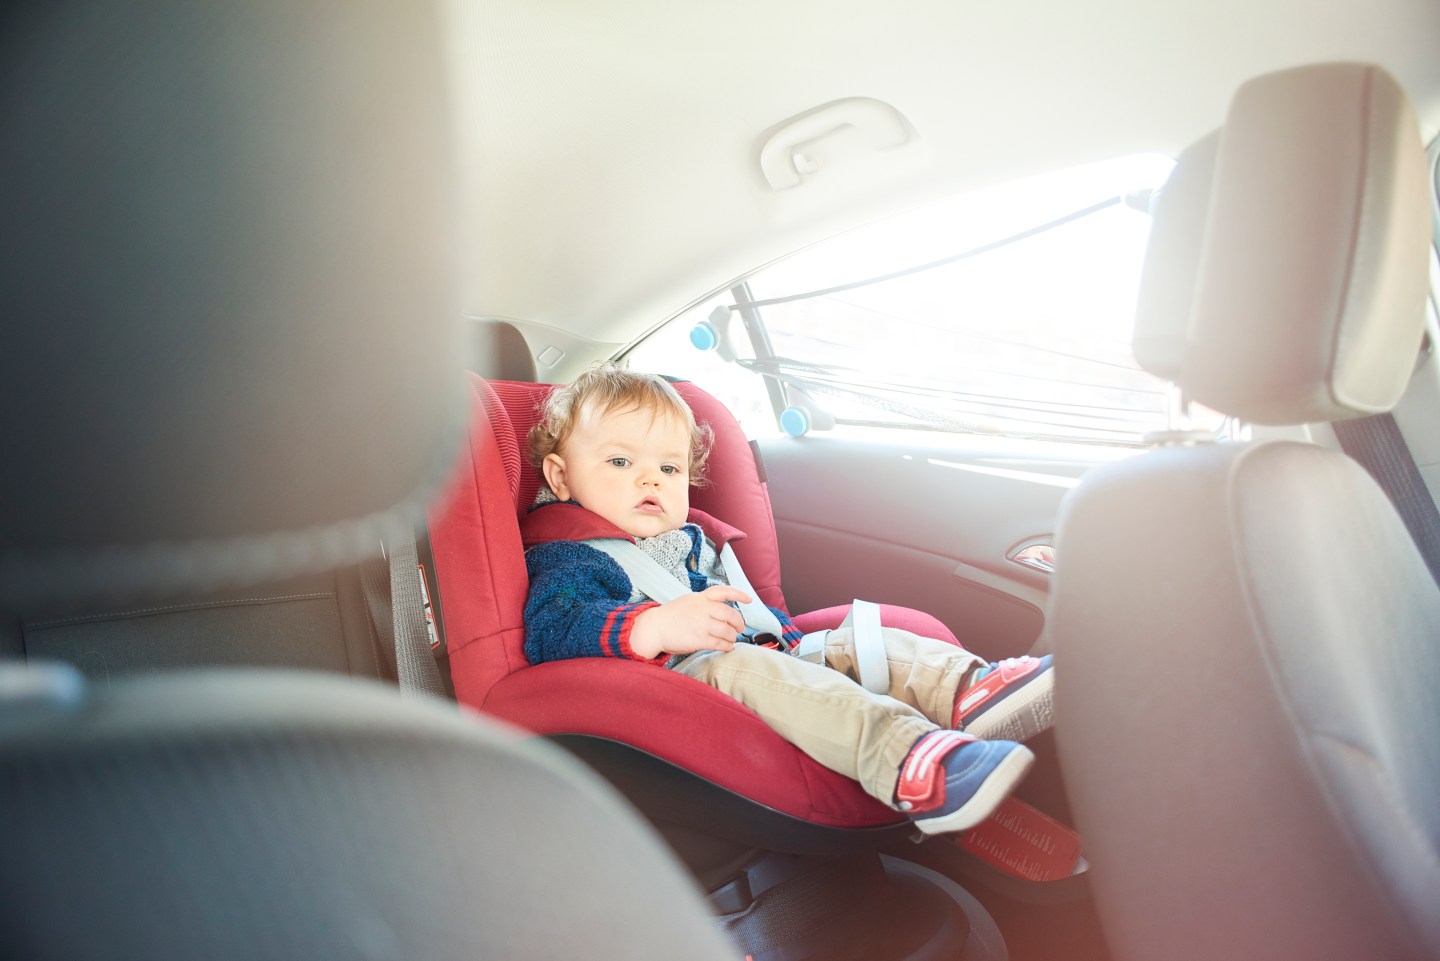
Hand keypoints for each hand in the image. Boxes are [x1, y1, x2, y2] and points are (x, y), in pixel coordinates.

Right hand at [629, 586, 750, 658]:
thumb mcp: (688, 601)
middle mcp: (702, 609)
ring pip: (727, 631)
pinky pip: (720, 644)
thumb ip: (704, 602)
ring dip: (733, 637)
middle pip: (731, 615)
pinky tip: (727, 647)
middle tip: (740, 629)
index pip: (723, 591)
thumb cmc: (670, 616)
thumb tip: (722, 609)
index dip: (739, 595)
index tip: (749, 599)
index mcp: (700, 598)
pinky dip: (727, 646)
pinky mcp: (698, 639)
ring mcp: (701, 624)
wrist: (654, 628)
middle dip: (739, 623)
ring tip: (732, 640)